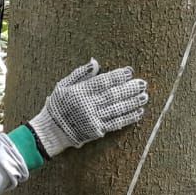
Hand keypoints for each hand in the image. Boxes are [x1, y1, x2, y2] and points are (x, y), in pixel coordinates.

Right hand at [27, 59, 147, 157]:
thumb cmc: (57, 106)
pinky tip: (138, 112)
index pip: (102, 82)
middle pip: (113, 95)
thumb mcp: (63, 85)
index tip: (129, 72)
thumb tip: (95, 62)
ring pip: (117, 109)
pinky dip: (128, 118)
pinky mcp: (97, 130)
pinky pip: (116, 123)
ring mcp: (93, 119)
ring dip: (132, 103)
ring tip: (144, 96)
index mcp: (79, 92)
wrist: (51, 131)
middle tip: (143, 83)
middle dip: (129, 89)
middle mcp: (87, 105)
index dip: (117, 76)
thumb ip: (80, 74)